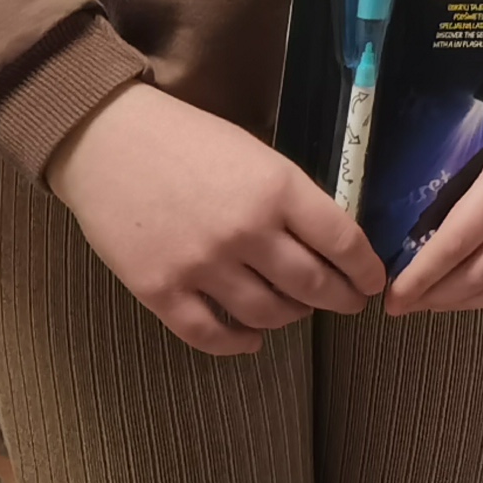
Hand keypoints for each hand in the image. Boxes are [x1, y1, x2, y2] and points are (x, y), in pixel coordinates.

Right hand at [44, 82, 384, 354]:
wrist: (108, 141)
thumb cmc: (187, 139)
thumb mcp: (256, 154)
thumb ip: (289, 197)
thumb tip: (327, 240)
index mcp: (277, 188)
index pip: (342, 241)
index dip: (366, 269)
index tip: (374, 282)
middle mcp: (247, 231)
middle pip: (312, 285)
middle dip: (340, 299)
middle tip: (348, 304)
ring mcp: (203, 265)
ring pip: (267, 314)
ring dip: (290, 318)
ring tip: (296, 311)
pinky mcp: (160, 291)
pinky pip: (211, 334)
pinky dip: (238, 343)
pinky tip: (250, 339)